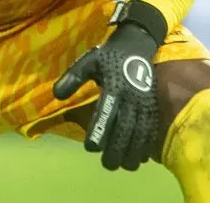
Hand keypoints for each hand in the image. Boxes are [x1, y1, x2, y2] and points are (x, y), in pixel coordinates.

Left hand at [53, 19, 159, 171]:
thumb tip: (56, 95)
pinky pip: (153, 128)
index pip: (107, 111)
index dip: (99, 131)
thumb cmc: (108, 56)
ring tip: (123, 166)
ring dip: (134, 151)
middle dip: (117, 148)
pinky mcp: (153, 105)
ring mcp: (145, 102)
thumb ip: (73, 78)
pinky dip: (147, 144)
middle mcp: (132, 96)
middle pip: (126, 127)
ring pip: (141, 131)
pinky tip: (141, 158)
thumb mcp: (88, 61)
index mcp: (114, 85)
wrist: (137, 44)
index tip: (90, 147)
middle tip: (107, 164)